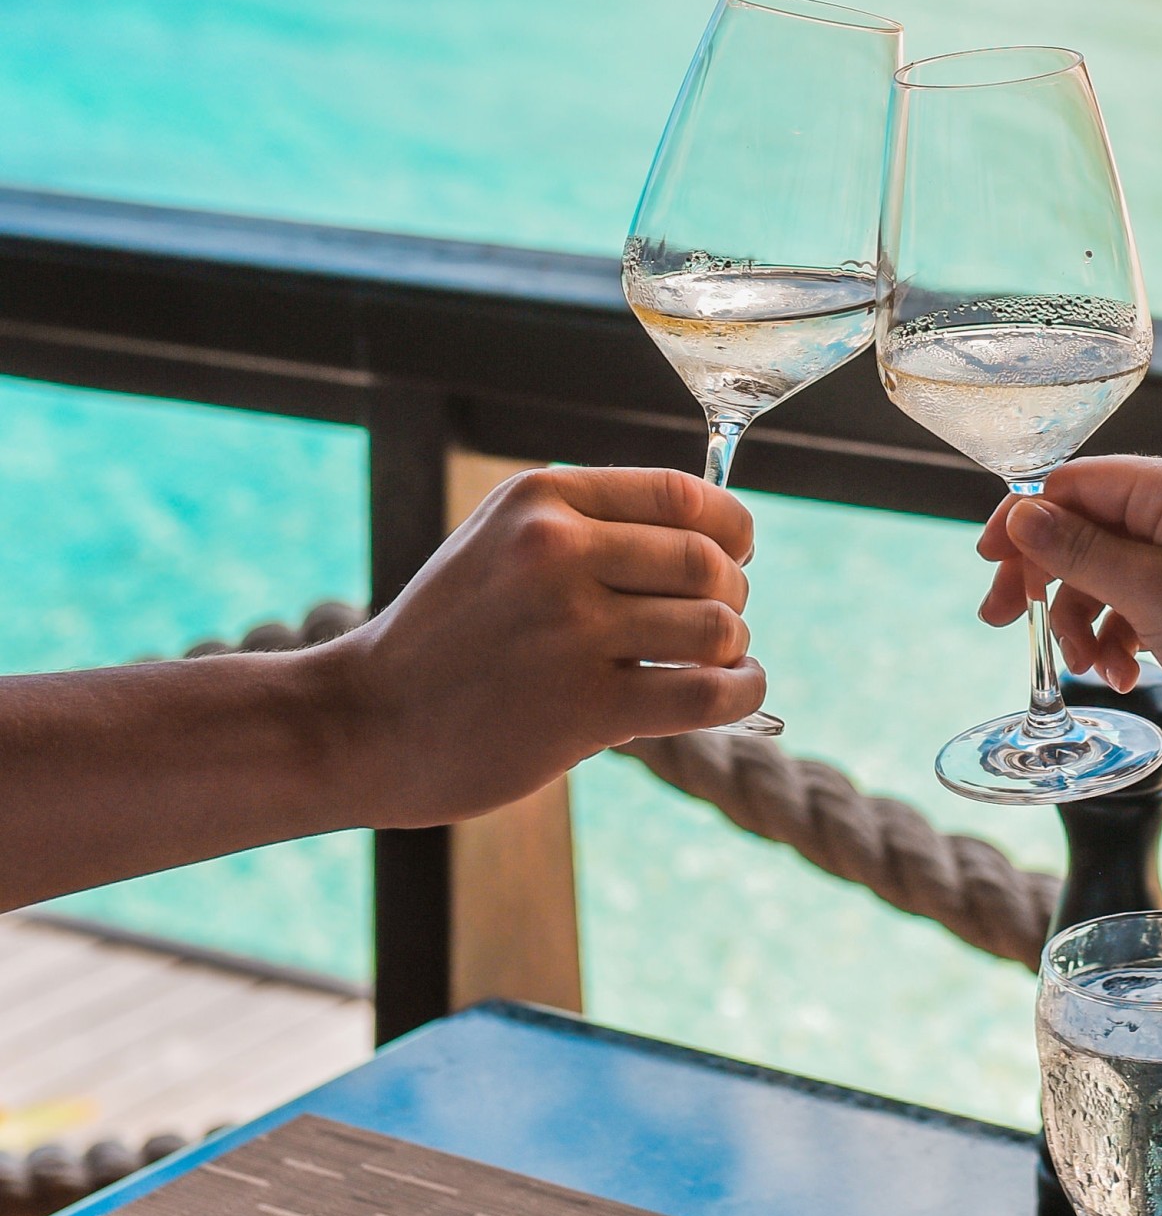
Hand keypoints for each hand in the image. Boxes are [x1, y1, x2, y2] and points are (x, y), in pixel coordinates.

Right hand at [319, 466, 767, 827]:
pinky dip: (742, 691)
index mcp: (541, 498)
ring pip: (717, 626)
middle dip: (732, 593)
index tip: (735, 555)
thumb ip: (591, 526)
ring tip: (714, 662)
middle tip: (717, 622)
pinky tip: (731, 693)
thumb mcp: (501, 541)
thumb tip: (716, 537)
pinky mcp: (585, 706)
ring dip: (732, 648)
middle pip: (708, 561)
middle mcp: (556, 550)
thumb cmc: (448, 635)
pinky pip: (710, 691)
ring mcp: (571, 628)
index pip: (683, 493)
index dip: (731, 528)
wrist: (364, 721)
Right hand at [977, 454, 1161, 770]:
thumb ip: (1079, 551)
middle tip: (1002, 621)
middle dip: (1045, 579)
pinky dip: (1114, 636)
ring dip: (1082, 620)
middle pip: (1081, 527)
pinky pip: (1128, 601)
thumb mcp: (1153, 594)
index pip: (1074, 483)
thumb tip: (1018, 515)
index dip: (1024, 521)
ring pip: (1099, 571)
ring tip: (1089, 667)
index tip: (988, 567)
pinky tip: (1121, 673)